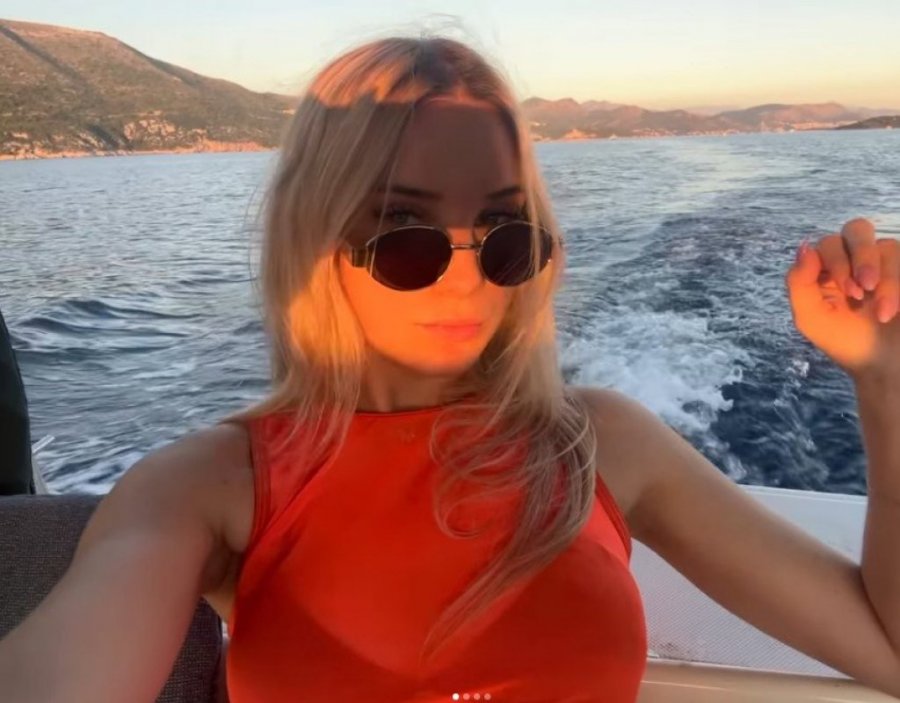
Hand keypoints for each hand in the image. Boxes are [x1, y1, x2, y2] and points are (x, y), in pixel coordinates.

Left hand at [785, 218, 899, 381]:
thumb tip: (804, 247)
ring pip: (887, 246)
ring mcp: (886, 264)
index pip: (828, 243)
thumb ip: (799, 282)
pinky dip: (897, 285)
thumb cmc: (845, 342)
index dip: (836, 261)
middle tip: (864, 289)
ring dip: (886, 281)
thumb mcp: (811, 318)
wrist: (884, 366)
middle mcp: (856, 260)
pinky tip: (892, 311)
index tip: (844, 291)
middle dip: (861, 257)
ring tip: (883, 314)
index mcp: (828, 268)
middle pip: (857, 229)